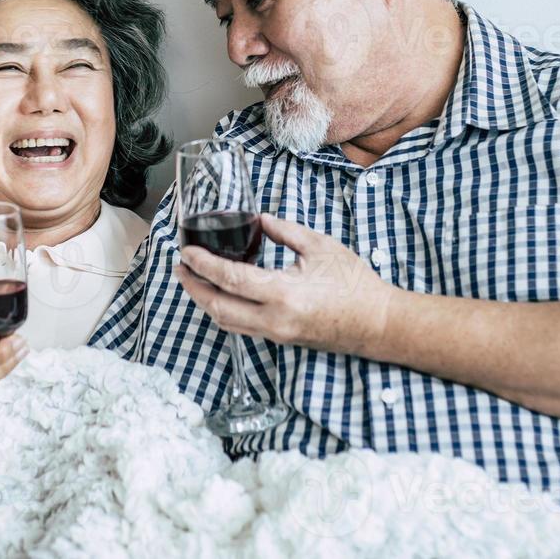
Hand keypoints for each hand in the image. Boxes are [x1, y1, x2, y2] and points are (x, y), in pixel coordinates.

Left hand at [175, 214, 399, 355]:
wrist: (379, 324)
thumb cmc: (355, 284)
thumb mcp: (320, 247)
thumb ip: (283, 231)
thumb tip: (258, 219)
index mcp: (283, 293)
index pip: (229, 279)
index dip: (203, 264)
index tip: (187, 251)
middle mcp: (274, 320)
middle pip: (218, 307)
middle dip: (193, 286)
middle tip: (181, 266)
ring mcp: (276, 334)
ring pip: (226, 322)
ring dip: (205, 300)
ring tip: (194, 279)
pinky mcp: (281, 340)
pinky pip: (241, 328)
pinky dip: (224, 311)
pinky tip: (221, 295)